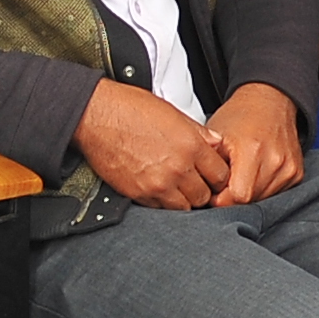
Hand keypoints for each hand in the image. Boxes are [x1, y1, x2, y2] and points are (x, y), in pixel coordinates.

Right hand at [77, 79, 228, 209]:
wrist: (97, 116)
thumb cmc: (131, 109)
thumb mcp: (173, 113)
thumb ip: (199, 132)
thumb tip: (215, 143)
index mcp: (191, 146)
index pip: (221, 176)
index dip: (219, 177)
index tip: (213, 176)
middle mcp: (178, 168)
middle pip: (204, 196)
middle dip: (203, 190)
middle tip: (195, 183)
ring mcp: (158, 184)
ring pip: (185, 207)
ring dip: (184, 200)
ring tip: (177, 187)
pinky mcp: (139, 194)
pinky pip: (161, 208)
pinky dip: (163, 202)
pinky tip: (159, 188)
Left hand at [208, 83, 306, 207]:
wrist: (269, 102)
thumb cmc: (240, 116)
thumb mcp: (215, 137)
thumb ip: (209, 167)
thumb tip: (203, 193)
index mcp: (252, 150)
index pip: (238, 197)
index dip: (221, 198)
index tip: (214, 189)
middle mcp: (275, 161)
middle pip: (250, 201)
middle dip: (233, 196)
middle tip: (225, 180)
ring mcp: (288, 168)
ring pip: (262, 200)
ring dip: (248, 192)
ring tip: (241, 173)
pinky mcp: (296, 173)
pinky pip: (275, 194)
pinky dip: (262, 188)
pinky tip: (256, 172)